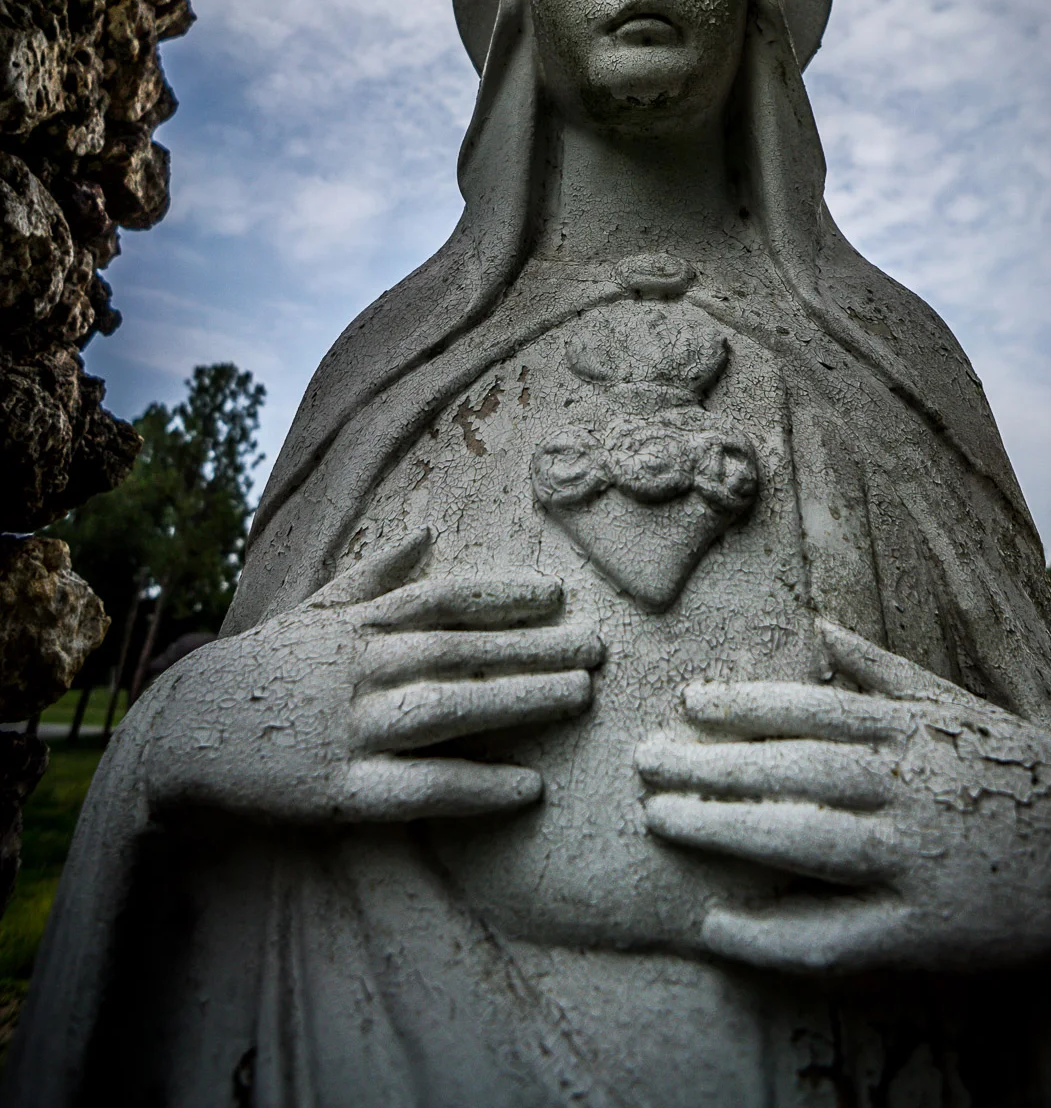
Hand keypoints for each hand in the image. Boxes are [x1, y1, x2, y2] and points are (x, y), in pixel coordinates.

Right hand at [145, 529, 603, 823]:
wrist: (181, 733)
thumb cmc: (260, 668)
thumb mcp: (313, 609)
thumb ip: (373, 574)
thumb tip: (426, 531)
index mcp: (359, 626)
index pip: (443, 601)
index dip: (502, 595)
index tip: (557, 595)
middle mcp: (362, 669)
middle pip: (462, 651)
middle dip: (534, 646)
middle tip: (599, 646)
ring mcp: (352, 728)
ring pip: (449, 709)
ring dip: (518, 701)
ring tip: (580, 698)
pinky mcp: (340, 790)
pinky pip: (419, 789)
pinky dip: (475, 787)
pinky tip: (527, 790)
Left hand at [636, 619, 1050, 974]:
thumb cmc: (1015, 767)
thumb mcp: (954, 704)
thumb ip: (882, 671)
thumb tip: (822, 634)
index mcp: (906, 730)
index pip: (807, 710)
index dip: (742, 705)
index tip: (688, 704)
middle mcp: (902, 786)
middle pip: (789, 770)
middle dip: (710, 764)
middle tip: (644, 762)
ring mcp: (910, 858)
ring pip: (800, 840)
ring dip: (724, 829)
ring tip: (661, 820)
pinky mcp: (922, 929)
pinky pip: (833, 935)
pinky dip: (772, 934)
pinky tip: (719, 927)